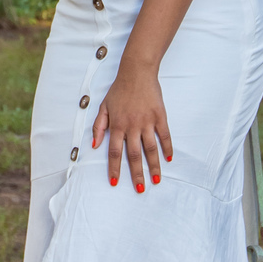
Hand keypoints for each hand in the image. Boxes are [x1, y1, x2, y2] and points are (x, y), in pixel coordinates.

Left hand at [92, 61, 172, 191]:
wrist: (137, 72)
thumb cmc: (119, 90)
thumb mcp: (104, 106)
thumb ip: (98, 126)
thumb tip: (94, 144)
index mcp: (117, 125)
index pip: (114, 152)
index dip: (114, 168)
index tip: (115, 182)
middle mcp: (132, 126)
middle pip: (134, 155)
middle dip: (137, 174)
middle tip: (140, 189)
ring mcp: (147, 121)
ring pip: (151, 149)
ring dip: (154, 166)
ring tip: (157, 180)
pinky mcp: (160, 116)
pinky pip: (164, 135)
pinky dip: (167, 147)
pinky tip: (169, 158)